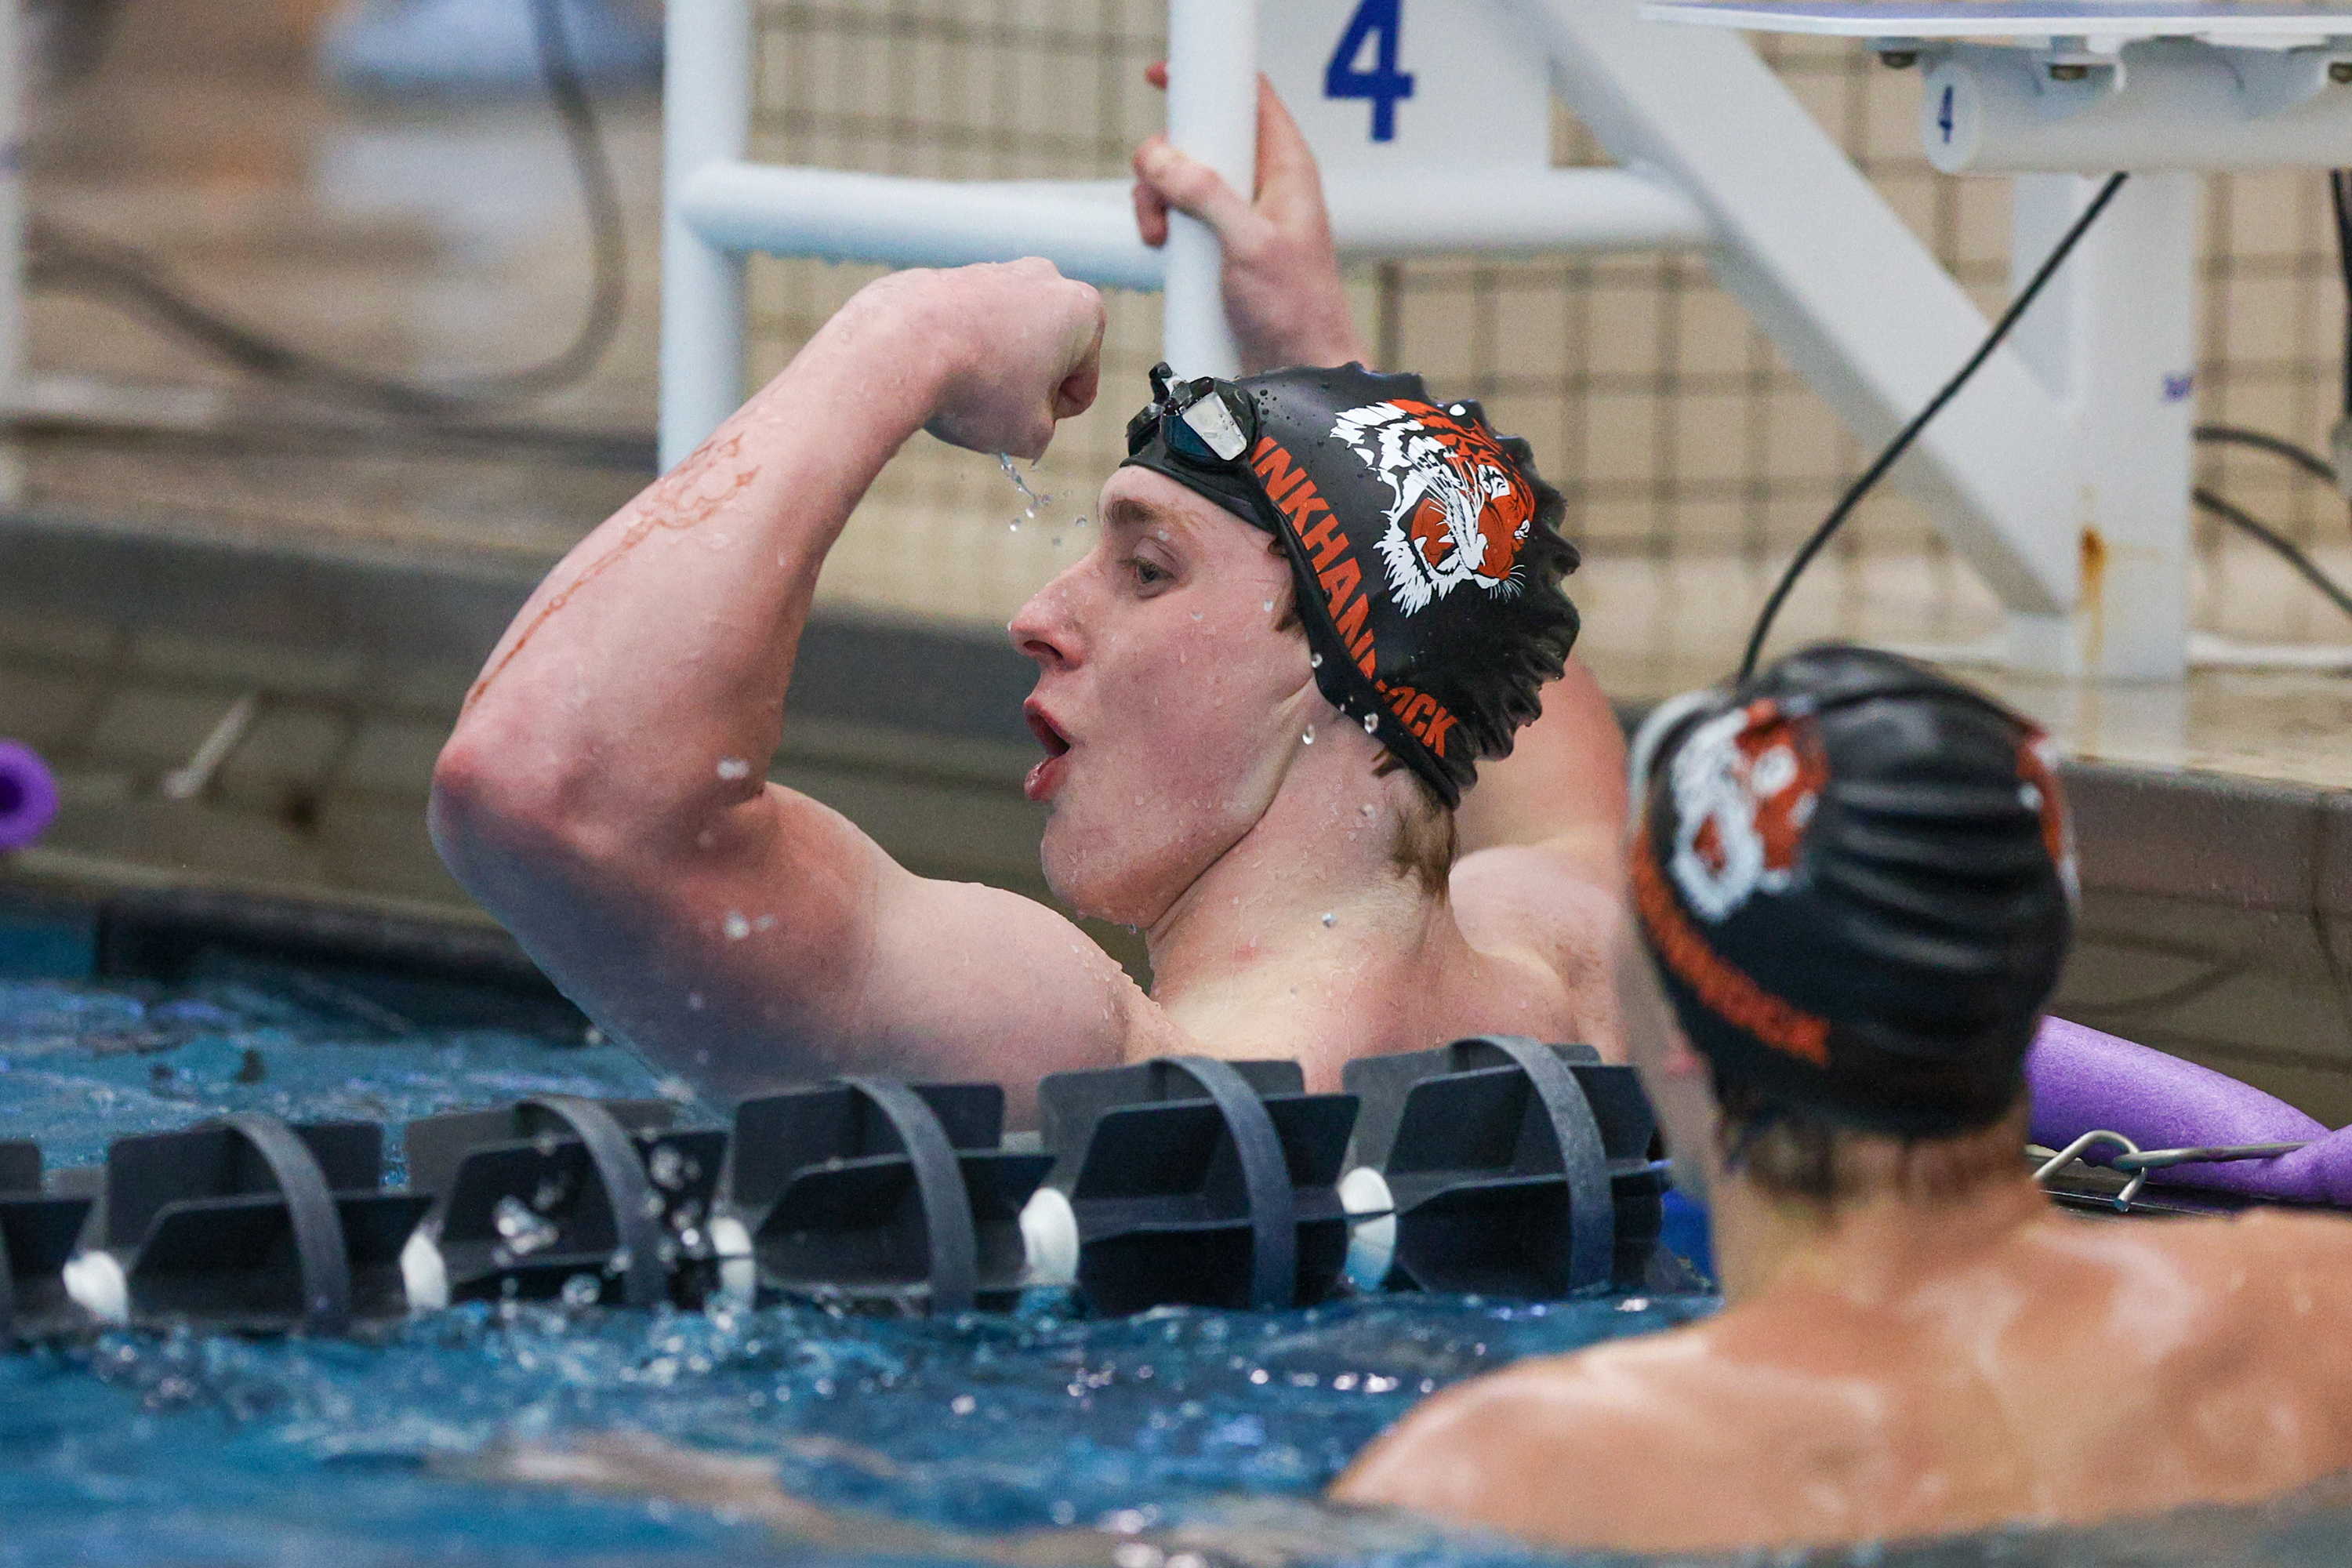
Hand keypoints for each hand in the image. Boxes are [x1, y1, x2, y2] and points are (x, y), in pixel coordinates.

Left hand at [846, 260, 1104, 459]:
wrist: (900, 348)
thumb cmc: (975, 387)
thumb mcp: (1030, 435)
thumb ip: (1044, 431)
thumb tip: (1024, 421)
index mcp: (1082, 310)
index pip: (1081, 385)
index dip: (1052, 416)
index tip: (1022, 418)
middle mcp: (1043, 279)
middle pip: (1045, 355)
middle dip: (1024, 384)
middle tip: (993, 407)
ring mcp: (994, 272)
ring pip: (1004, 340)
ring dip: (991, 368)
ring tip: (961, 389)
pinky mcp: (950, 277)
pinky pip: (965, 329)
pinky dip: (957, 350)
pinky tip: (937, 370)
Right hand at [1133, 66, 1369, 373]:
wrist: (1297, 373)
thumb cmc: (1296, 312)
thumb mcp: (1250, 244)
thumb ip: (1205, 194)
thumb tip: (1159, 157)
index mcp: (1285, 167)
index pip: (1249, 93)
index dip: (1209, 76)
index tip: (1164, 78)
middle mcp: (1262, 183)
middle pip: (1202, 135)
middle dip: (1167, 160)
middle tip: (1158, 196)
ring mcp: (1239, 214)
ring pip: (1182, 176)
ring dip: (1157, 198)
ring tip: (1159, 237)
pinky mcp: (1220, 245)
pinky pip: (1179, 214)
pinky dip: (1160, 224)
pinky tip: (1160, 250)